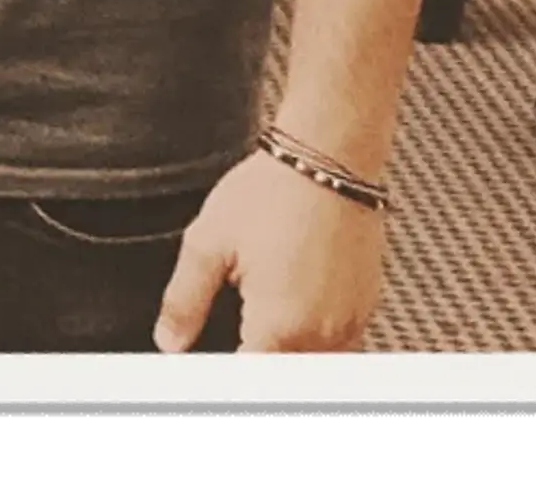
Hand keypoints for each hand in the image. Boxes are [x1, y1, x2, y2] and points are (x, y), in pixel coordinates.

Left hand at [155, 150, 386, 351]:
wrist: (327, 158)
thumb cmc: (270, 193)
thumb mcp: (208, 242)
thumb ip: (184, 301)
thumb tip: (169, 342)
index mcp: (279, 326)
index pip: (250, 376)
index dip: (225, 370)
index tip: (211, 356)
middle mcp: (322, 334)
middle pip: (283, 372)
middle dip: (256, 356)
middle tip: (237, 321)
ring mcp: (351, 322)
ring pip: (315, 363)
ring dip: (285, 350)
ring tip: (261, 313)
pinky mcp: (367, 307)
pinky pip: (340, 344)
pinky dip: (314, 338)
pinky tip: (291, 305)